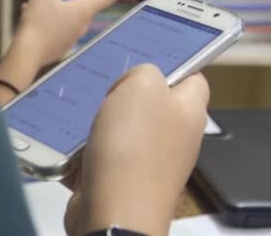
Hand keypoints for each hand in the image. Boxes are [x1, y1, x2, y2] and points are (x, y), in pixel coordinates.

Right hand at [15, 0, 123, 67]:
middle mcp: (82, 25)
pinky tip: (30, 17)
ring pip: (67, 15)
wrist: (26, 55)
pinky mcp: (60, 47)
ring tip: (33, 3)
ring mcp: (72, 38)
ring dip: (54, 7)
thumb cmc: (38, 22)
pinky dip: (47, 20)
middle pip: (83, 4)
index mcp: (84, 10)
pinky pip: (57, 28)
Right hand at [64, 65, 209, 235]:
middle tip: (109, 90)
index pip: (193, 77)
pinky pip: (103, 154)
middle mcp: (175, 138)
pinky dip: (87, 149)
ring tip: (89, 118)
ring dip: (101, 121)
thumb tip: (134, 83)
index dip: (172, 64)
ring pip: (123, 128)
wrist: (113, 212)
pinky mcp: (123, 179)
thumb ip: (145, 71)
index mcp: (189, 111)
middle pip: (152, 103)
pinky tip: (77, 145)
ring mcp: (150, 161)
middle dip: (125, 94)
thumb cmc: (134, 150)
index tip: (147, 59)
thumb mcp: (142, 85)